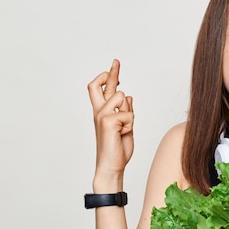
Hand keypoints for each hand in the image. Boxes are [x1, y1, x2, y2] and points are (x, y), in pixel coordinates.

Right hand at [87, 59, 133, 185]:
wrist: (112, 166)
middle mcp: (99, 112)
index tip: (115, 71)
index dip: (108, 78)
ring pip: (121, 97)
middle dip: (110, 73)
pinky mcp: (108, 121)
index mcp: (102, 113)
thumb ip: (125, 112)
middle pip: (98, 85)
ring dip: (129, 113)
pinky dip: (130, 124)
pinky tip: (123, 134)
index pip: (101, 90)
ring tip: (124, 129)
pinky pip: (128, 113)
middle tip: (117, 61)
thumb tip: (128, 96)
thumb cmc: (118, 150)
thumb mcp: (125, 127)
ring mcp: (102, 115)